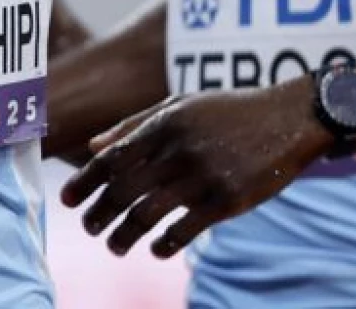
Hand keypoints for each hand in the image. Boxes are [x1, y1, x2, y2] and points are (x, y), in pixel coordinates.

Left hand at [60, 80, 330, 258]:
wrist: (288, 119)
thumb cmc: (229, 111)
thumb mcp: (180, 106)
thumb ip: (134, 125)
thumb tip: (93, 147)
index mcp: (164, 124)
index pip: (111, 158)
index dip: (84, 182)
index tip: (67, 201)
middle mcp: (179, 150)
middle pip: (123, 190)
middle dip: (98, 214)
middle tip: (89, 228)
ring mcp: (204, 177)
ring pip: (148, 215)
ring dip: (124, 235)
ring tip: (114, 245)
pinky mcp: (228, 201)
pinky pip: (185, 230)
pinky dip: (164, 244)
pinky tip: (156, 249)